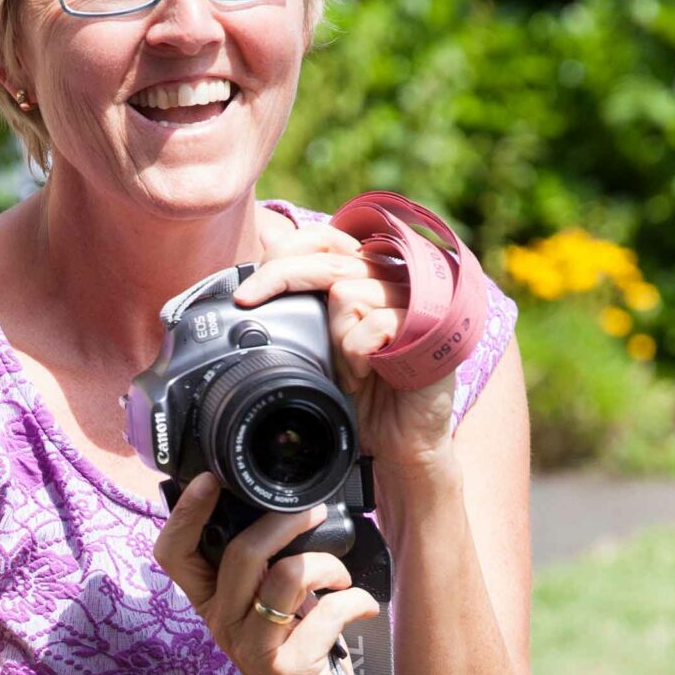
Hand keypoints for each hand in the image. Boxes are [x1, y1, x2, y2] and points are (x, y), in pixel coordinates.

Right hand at [152, 472, 380, 674]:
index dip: (186, 513)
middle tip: (314, 512)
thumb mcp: (262, 609)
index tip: (211, 479)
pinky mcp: (290, 670)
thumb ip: (262, 569)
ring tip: (342, 576)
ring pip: (285, 577)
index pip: (173, 553)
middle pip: (240, 553)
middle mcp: (224, 622)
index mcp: (211, 601)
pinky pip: (325, 615)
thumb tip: (288, 510)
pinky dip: (354, 602)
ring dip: (326, 564)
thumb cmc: (289, 653)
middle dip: (283, 521)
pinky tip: (364, 607)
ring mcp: (255, 648)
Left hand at [232, 218, 457, 471]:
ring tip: (346, 370)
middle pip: (327, 259)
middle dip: (280, 279)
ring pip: (347, 294)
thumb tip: (268, 233)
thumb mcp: (320, 340)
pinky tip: (367, 375)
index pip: (323, 238)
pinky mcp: (429, 325)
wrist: (400, 441)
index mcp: (365, 273)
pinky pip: (374, 326)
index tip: (245, 291)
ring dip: (334, 341)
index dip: (282, 253)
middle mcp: (390, 277)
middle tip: (248, 302)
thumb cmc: (363, 392)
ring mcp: (413, 299)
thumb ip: (301, 293)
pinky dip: (359, 355)